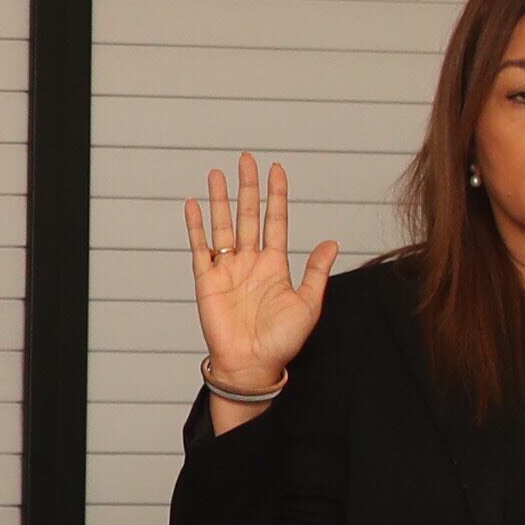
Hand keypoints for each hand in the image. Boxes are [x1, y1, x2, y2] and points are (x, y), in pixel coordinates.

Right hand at [186, 153, 335, 406]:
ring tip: (217, 174)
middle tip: (246, 159)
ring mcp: (227, 269)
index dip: (276, 195)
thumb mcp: (308, 304)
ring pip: (223, 225)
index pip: (276, 221)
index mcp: (275, 265)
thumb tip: (331, 243)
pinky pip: (200, 247)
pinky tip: (193, 205)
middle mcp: (250, 262)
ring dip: (220, 199)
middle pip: (248, 215)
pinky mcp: (207, 280)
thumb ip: (315, 271)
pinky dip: (196, 226)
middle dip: (248, 187)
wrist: (253, 365)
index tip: (277, 170)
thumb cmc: (282, 340)